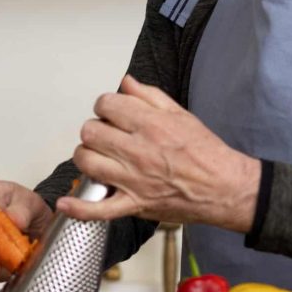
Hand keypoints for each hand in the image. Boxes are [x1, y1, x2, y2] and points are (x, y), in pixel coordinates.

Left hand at [59, 75, 260, 232]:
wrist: (225, 188)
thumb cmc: (205, 152)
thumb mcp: (180, 114)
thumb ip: (149, 96)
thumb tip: (125, 82)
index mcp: (150, 124)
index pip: (106, 105)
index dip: (105, 106)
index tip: (111, 113)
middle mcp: (138, 151)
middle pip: (90, 132)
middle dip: (95, 130)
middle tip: (107, 135)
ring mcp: (133, 180)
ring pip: (87, 162)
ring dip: (87, 156)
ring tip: (98, 157)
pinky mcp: (134, 205)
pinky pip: (99, 209)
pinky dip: (79, 208)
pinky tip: (65, 202)